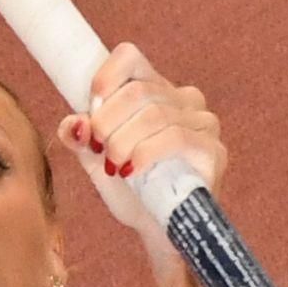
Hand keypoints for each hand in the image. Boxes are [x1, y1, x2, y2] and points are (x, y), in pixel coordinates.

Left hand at [61, 42, 227, 231]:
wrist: (157, 230)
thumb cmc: (131, 191)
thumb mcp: (95, 161)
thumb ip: (80, 138)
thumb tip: (74, 123)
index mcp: (155, 90)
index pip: (131, 57)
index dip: (106, 76)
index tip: (91, 106)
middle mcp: (184, 99)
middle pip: (138, 90)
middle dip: (108, 121)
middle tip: (98, 148)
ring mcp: (203, 123)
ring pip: (154, 114)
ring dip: (123, 141)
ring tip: (113, 165)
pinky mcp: (214, 150)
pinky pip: (175, 137)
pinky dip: (145, 153)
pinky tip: (132, 170)